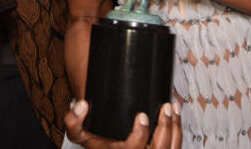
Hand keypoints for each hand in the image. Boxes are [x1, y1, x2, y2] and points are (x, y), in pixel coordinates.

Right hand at [65, 100, 180, 148]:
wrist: (104, 146)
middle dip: (165, 129)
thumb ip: (73, 120)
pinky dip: (177, 132)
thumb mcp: (78, 133)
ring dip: (174, 129)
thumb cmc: (94, 138)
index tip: (141, 116)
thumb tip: (83, 105)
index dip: (140, 135)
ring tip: (172, 108)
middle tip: (165, 108)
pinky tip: (176, 114)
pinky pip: (173, 147)